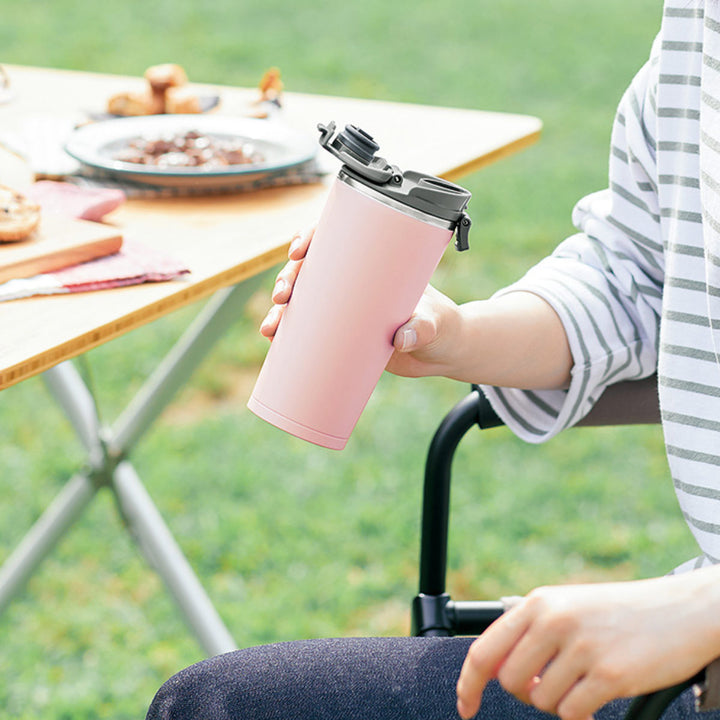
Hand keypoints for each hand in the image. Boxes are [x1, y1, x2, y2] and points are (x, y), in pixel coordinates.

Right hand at [259, 227, 462, 377]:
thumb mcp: (436, 322)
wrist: (442, 352)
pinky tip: (273, 340)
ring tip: (271, 328)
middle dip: (288, 278)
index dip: (311, 238)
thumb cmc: (443, 325)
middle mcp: (355, 281)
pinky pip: (309, 329)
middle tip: (282, 296)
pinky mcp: (344, 334)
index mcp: (375, 263)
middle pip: (311, 270)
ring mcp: (347, 308)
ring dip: (280, 310)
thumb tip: (402, 338)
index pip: (337, 239)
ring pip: (304, 301)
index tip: (299, 250)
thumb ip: (423, 327)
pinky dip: (289, 333)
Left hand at [456, 571, 719, 719]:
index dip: (468, 683)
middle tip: (552, 685)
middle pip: (510, 682)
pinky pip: (571, 714)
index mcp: (538, 603)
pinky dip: (580, 715)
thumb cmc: (619, 612)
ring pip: (542, 701)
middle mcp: (554, 621)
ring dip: (559, 701)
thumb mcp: (567, 607)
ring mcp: (581, 647)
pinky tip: (597, 698)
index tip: (465, 706)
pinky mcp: (610, 675)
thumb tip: (497, 671)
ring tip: (584, 681)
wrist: (680, 611)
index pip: (485, 650)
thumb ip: (530, 632)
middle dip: (527, 693)